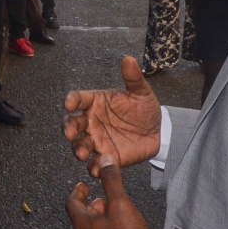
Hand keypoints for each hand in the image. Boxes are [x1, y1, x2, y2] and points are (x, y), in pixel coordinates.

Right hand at [63, 56, 161, 175]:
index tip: (69, 104)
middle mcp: (91, 121)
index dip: (71, 100)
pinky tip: (96, 169)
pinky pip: (95, 163)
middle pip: (72, 123)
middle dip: (68, 128)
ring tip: (81, 154)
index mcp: (95, 102)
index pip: (78, 99)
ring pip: (79, 145)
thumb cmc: (145, 109)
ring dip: (77, 149)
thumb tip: (129, 59)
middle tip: (70, 133)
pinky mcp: (107, 156)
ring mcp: (97, 140)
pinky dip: (93, 167)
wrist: (159, 132)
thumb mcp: (141, 93)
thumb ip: (134, 78)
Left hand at [66, 154, 161, 228]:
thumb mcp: (121, 204)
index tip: (83, 185)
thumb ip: (111, 180)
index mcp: (82, 227)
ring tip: (115, 213)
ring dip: (100, 220)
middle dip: (91, 206)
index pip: (71, 204)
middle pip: (82, 219)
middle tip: (102, 198)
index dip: (77, 192)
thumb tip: (104, 158)